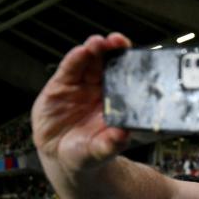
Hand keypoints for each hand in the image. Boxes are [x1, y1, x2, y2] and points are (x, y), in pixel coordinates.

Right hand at [31, 34, 132, 169]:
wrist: (61, 156)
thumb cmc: (88, 152)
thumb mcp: (101, 151)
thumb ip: (111, 144)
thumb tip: (123, 135)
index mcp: (118, 102)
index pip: (127, 79)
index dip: (131, 66)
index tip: (137, 58)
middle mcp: (102, 90)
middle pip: (109, 64)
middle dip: (114, 50)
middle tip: (118, 41)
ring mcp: (82, 86)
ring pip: (90, 62)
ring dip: (94, 50)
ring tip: (98, 43)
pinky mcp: (61, 85)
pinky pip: (70, 69)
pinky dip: (75, 59)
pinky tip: (81, 52)